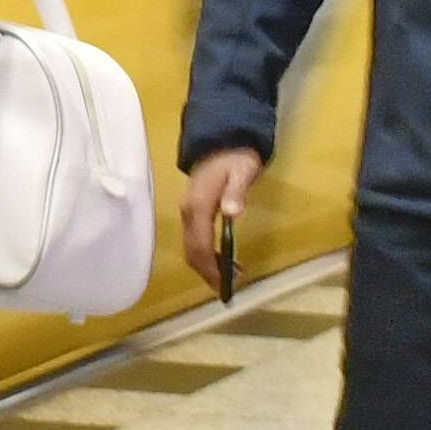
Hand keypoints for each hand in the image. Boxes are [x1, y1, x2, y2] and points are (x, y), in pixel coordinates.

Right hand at [173, 147, 261, 283]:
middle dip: (208, 272)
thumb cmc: (235, 158)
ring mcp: (188, 212)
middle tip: (228, 289)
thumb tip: (232, 213)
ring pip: (192, 247)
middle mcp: (188, 212)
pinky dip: (206, 255)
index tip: (224, 285)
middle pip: (192, 251)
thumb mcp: (242, 171)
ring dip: (208, 266)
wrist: (221, 140)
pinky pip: (195, 240)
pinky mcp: (192, 212)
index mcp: (198, 206)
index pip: (200, 245)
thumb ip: (237, 192)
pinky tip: (224, 260)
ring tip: (231, 277)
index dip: (211, 267)